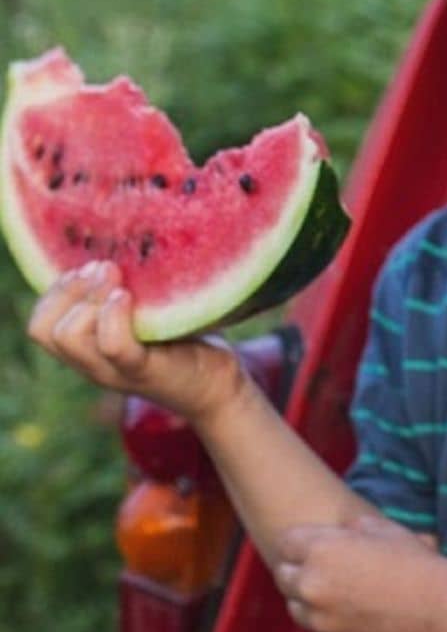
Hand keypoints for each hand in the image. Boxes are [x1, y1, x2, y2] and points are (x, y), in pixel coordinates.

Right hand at [26, 262, 243, 420]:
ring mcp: (116, 371)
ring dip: (88, 297)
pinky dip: (114, 316)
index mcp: (86, 350)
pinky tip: (127, 296)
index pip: (41, 325)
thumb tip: (119, 242)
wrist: (219, 388)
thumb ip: (128, 292)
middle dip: (67, 290)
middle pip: (44, 330)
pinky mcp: (146, 371)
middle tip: (103, 267)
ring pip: (69, 337)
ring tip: (115, 275)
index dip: (53, 292)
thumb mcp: (149, 315)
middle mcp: (92, 364)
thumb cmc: (185, 344)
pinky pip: (114, 346)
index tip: (85, 268)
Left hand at [275, 514, 441, 631]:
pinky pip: (317, 629)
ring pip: (295, 606)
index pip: (288, 542)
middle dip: (298, 569)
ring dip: (307, 598)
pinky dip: (327, 621)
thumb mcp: (385, 530)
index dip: (302, 541)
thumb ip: (355, 528)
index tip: (314, 544)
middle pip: (283, 575)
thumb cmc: (415, 562)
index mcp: (322, 550)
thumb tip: (345, 531)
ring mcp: (320, 618)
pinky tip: (352, 612)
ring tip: (335, 593)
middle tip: (322, 569)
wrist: (436, 609)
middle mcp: (312, 585)